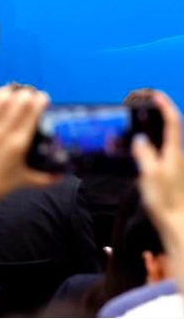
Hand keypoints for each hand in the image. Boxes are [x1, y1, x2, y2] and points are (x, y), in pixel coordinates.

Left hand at [0, 86, 58, 202]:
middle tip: (27, 97)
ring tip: (9, 97)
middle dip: (26, 94)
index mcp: (19, 142)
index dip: (40, 99)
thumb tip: (61, 176)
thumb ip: (46, 178)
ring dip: (7, 93)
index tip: (43, 99)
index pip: (33, 110)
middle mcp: (2, 132)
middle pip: (18, 99)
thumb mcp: (25, 181)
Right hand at [132, 92, 183, 232]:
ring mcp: (178, 167)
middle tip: (147, 109)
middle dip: (161, 116)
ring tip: (142, 129)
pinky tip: (145, 153)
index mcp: (174, 153)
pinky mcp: (174, 176)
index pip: (172, 122)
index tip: (155, 95)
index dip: (164, 106)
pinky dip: (156, 146)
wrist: (179, 223)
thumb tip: (139, 140)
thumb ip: (143, 154)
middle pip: (172, 130)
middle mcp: (179, 157)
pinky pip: (165, 154)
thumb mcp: (149, 175)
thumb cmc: (165, 201)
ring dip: (157, 132)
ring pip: (168, 142)